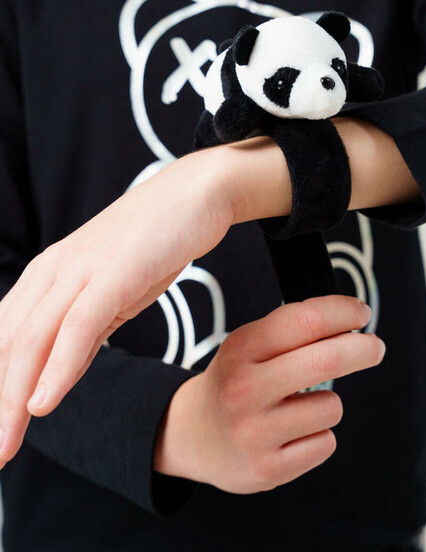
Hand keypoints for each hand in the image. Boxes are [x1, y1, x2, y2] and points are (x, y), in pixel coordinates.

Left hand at [0, 148, 234, 468]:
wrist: (193, 194)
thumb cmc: (154, 242)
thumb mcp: (110, 294)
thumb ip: (81, 333)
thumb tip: (54, 376)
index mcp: (46, 276)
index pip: (6, 340)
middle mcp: (51, 272)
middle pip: (8, 347)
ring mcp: (79, 270)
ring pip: (32, 341)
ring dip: (13, 399)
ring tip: (5, 444)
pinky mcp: (111, 273)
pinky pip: (78, 327)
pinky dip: (58, 368)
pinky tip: (44, 402)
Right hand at [154, 294, 385, 492]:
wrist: (191, 436)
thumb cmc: (235, 380)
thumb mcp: (249, 345)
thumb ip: (292, 331)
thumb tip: (350, 319)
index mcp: (241, 348)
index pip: (305, 320)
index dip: (343, 312)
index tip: (362, 313)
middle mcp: (244, 388)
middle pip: (327, 360)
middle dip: (363, 348)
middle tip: (375, 347)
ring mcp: (254, 432)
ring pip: (332, 407)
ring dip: (329, 402)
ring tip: (300, 406)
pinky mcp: (267, 469)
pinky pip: (325, 443)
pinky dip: (319, 434)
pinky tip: (293, 434)